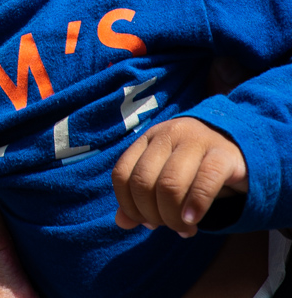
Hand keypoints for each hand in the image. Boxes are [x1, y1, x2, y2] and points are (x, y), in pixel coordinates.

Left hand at [112, 117, 248, 236]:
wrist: (242, 147)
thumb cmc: (196, 168)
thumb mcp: (165, 177)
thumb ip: (142, 198)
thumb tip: (121, 222)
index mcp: (148, 139)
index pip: (122, 174)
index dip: (129, 205)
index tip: (144, 221)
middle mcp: (168, 135)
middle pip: (144, 181)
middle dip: (152, 214)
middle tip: (167, 226)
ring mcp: (195, 141)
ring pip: (170, 184)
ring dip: (172, 216)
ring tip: (184, 228)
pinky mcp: (223, 154)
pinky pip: (204, 182)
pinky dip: (195, 206)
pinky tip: (194, 220)